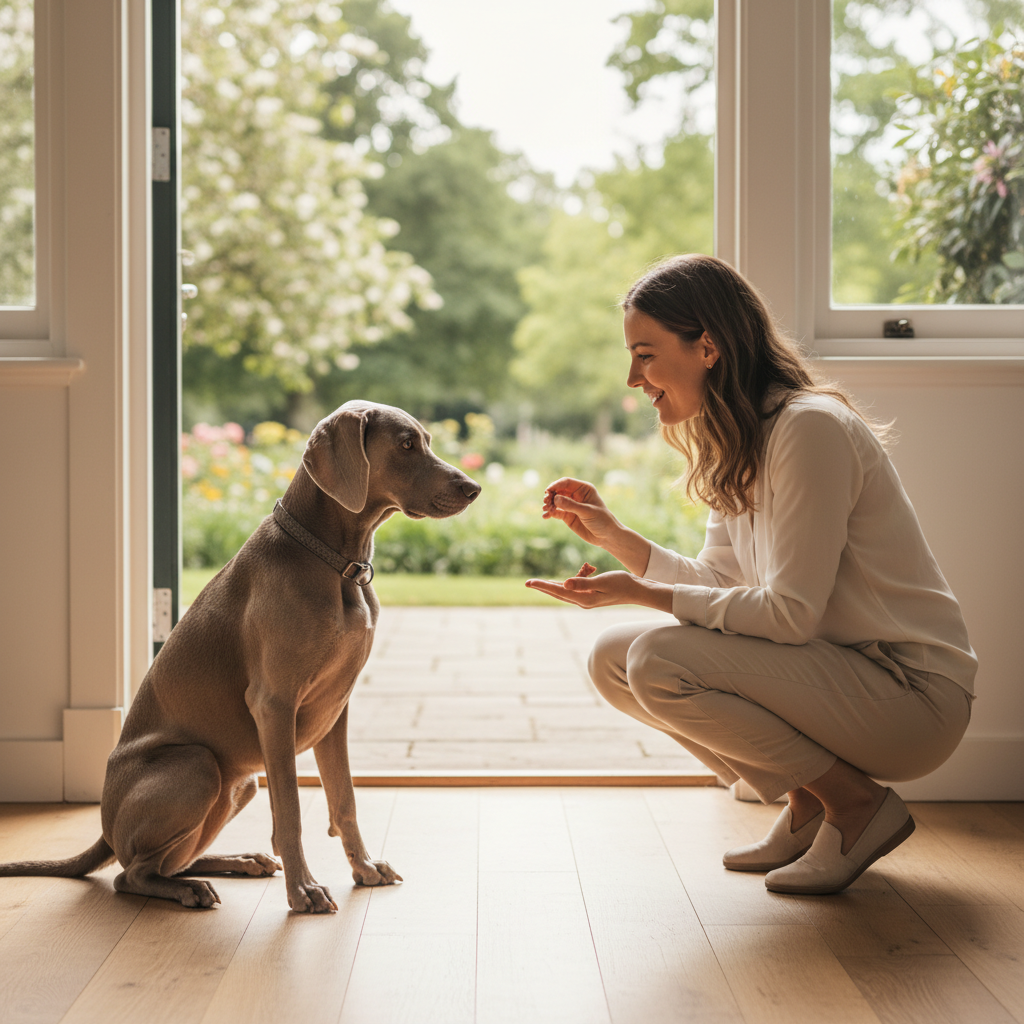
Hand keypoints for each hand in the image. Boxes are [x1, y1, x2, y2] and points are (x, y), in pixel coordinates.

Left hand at [525, 570, 672, 611]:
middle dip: (544, 586)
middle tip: (528, 582)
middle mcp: (582, 602)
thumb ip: (583, 583)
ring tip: (588, 567)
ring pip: (567, 588)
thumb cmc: (622, 584)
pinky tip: (589, 568)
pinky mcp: (590, 595)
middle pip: (558, 593)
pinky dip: (580, 575)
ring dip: (571, 577)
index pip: (558, 591)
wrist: (637, 590)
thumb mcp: (602, 581)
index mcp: (584, 599)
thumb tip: (564, 584)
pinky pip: (577, 585)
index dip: (543, 586)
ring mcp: (586, 599)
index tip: (529, 582)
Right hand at [540, 479, 652, 575]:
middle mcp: (576, 495)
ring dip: (548, 504)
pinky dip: (549, 513)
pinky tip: (545, 517)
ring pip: (555, 501)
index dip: (556, 485)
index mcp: (584, 489)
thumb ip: (571, 505)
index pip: (566, 482)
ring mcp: (571, 506)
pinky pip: (555, 512)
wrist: (606, 536)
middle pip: (558, 491)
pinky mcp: (567, 516)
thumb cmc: (602, 520)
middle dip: (551, 495)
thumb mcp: (587, 511)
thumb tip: (555, 498)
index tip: (548, 491)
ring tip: (545, 509)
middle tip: (546, 502)